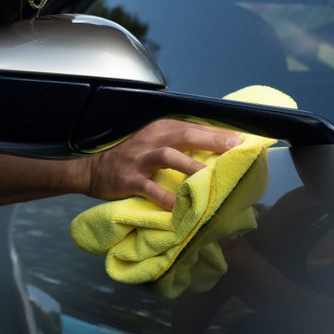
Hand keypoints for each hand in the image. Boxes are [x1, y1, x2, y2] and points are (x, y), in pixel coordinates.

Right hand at [84, 118, 241, 209]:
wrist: (93, 169)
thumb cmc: (130, 156)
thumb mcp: (152, 140)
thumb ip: (177, 139)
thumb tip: (212, 142)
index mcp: (160, 128)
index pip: (193, 126)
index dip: (217, 132)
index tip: (240, 138)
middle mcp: (152, 140)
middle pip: (185, 135)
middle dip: (212, 141)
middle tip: (234, 148)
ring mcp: (140, 160)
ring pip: (169, 157)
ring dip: (192, 166)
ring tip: (211, 176)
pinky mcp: (130, 180)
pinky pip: (151, 189)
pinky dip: (166, 198)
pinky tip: (180, 207)